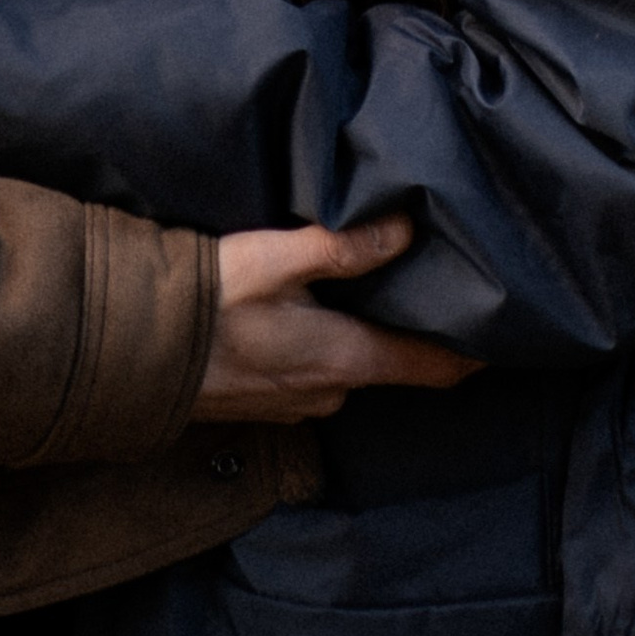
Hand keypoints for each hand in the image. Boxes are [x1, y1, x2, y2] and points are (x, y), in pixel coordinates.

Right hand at [196, 221, 479, 423]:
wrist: (131, 353)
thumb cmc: (206, 301)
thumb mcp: (273, 258)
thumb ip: (340, 246)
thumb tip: (406, 229)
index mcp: (345, 359)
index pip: (432, 368)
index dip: (471, 354)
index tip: (503, 335)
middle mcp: (330, 393)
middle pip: (390, 362)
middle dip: (406, 330)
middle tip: (421, 284)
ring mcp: (296, 405)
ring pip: (347, 366)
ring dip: (357, 337)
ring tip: (359, 290)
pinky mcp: (265, 405)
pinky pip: (312, 373)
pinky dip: (320, 347)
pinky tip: (302, 315)